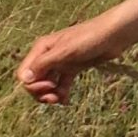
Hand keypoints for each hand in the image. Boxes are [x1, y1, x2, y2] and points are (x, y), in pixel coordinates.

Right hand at [14, 18, 137, 104]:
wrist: (113, 35)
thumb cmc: (88, 38)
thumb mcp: (64, 51)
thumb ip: (44, 64)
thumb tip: (23, 79)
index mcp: (41, 49)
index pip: (25, 73)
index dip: (32, 84)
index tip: (49, 86)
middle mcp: (48, 56)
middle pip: (34, 81)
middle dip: (40, 92)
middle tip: (53, 98)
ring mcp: (60, 63)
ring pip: (47, 84)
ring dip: (50, 95)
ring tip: (60, 100)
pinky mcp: (72, 68)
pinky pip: (61, 85)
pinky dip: (61, 94)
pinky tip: (66, 101)